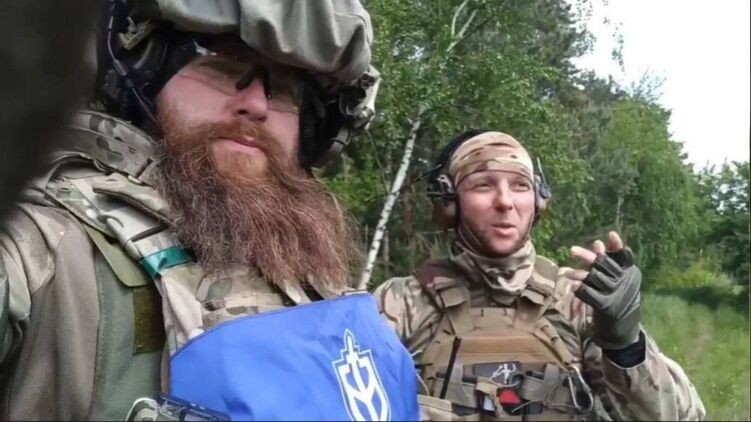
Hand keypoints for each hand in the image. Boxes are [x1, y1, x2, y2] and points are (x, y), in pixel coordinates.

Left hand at [566, 232, 641, 349]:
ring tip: (566, 272)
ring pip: (596, 279)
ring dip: (580, 274)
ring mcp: (617, 294)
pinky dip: (581, 290)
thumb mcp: (617, 279)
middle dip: (588, 258)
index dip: (618, 246)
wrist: (623, 329)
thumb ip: (607, 261)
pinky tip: (571, 286)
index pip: (625, 257)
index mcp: (630, 273)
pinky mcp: (608, 307)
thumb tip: (597, 243)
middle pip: (605, 265)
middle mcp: (626, 282)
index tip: (610, 235)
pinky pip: (591, 296)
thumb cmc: (616, 297)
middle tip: (572, 250)